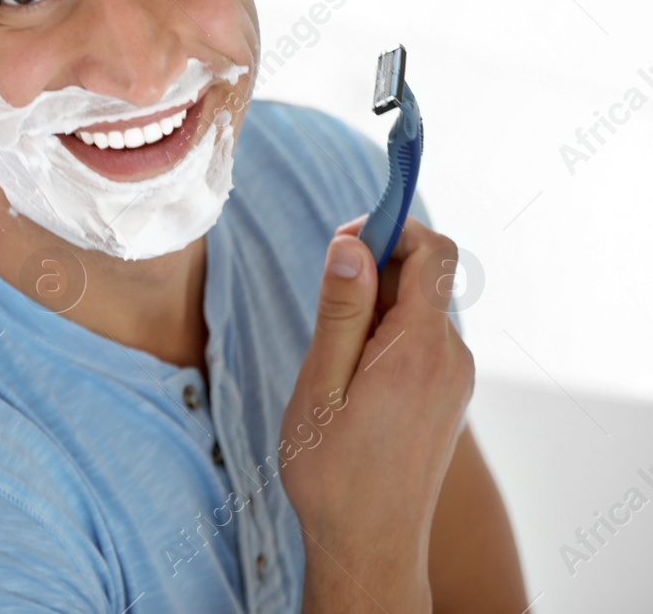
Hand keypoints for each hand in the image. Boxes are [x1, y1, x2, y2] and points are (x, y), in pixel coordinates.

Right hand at [280, 217, 474, 613]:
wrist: (369, 545)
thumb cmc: (332, 471)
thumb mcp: (320, 383)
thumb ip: (341, 310)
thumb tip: (353, 244)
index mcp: (419, 349)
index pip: (433, 252)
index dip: (390, 229)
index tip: (343, 241)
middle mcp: (450, 359)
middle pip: (425, 277)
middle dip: (374, 272)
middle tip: (324, 310)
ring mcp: (454, 380)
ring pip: (419, 310)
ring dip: (375, 310)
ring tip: (333, 362)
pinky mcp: (447, 397)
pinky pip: (421, 342)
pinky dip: (386, 339)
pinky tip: (352, 382)